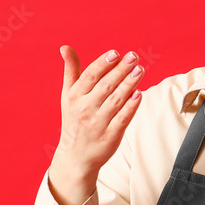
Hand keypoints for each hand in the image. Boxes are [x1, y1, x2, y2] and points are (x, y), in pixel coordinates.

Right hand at [51, 45, 144, 179]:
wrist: (75, 157)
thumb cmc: (73, 121)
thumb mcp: (67, 96)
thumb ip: (70, 71)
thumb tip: (65, 47)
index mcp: (75, 97)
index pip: (90, 76)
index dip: (103, 63)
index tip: (116, 53)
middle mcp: (85, 109)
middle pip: (105, 86)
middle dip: (120, 70)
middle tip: (134, 57)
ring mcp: (97, 123)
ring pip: (116, 100)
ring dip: (129, 84)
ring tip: (140, 70)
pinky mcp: (110, 136)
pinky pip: (122, 119)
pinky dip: (130, 106)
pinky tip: (139, 94)